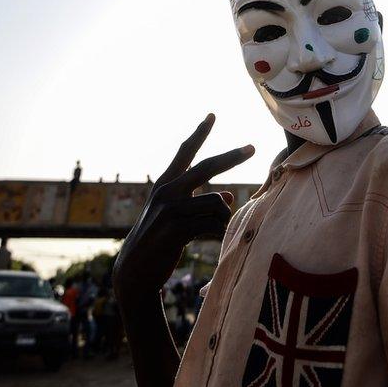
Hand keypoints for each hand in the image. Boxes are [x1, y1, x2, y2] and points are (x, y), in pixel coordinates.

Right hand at [113, 113, 253, 295]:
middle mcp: (166, 191)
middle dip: (232, 157)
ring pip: (216, 202)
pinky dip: (221, 232)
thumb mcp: (177, 217)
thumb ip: (199, 202)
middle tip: (253, 148)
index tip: (212, 115)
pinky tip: (218, 240)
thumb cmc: (159, 243)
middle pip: (206, 167)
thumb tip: (229, 196)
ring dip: (225, 217)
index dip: (200, 133)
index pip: (185, 153)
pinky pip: (212, 224)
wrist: (135, 271)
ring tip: (220, 231)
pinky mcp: (175, 228)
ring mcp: (170, 209)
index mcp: (165, 184)